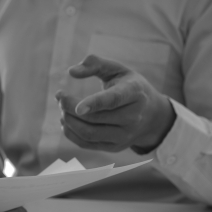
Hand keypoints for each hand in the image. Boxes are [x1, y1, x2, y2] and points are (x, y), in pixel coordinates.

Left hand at [56, 55, 175, 153]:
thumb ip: (95, 64)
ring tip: (61, 109)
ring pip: (89, 133)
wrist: (151, 115)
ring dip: (69, 121)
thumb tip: (71, 71)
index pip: (113, 100)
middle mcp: (132, 117)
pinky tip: (65, 122)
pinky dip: (71, 133)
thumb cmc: (129, 86)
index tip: (76, 107)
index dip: (94, 103)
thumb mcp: (118, 69)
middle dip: (70, 107)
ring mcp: (124, 136)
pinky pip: (87, 144)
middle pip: (95, 118)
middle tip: (60, 96)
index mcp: (135, 93)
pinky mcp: (114, 147)